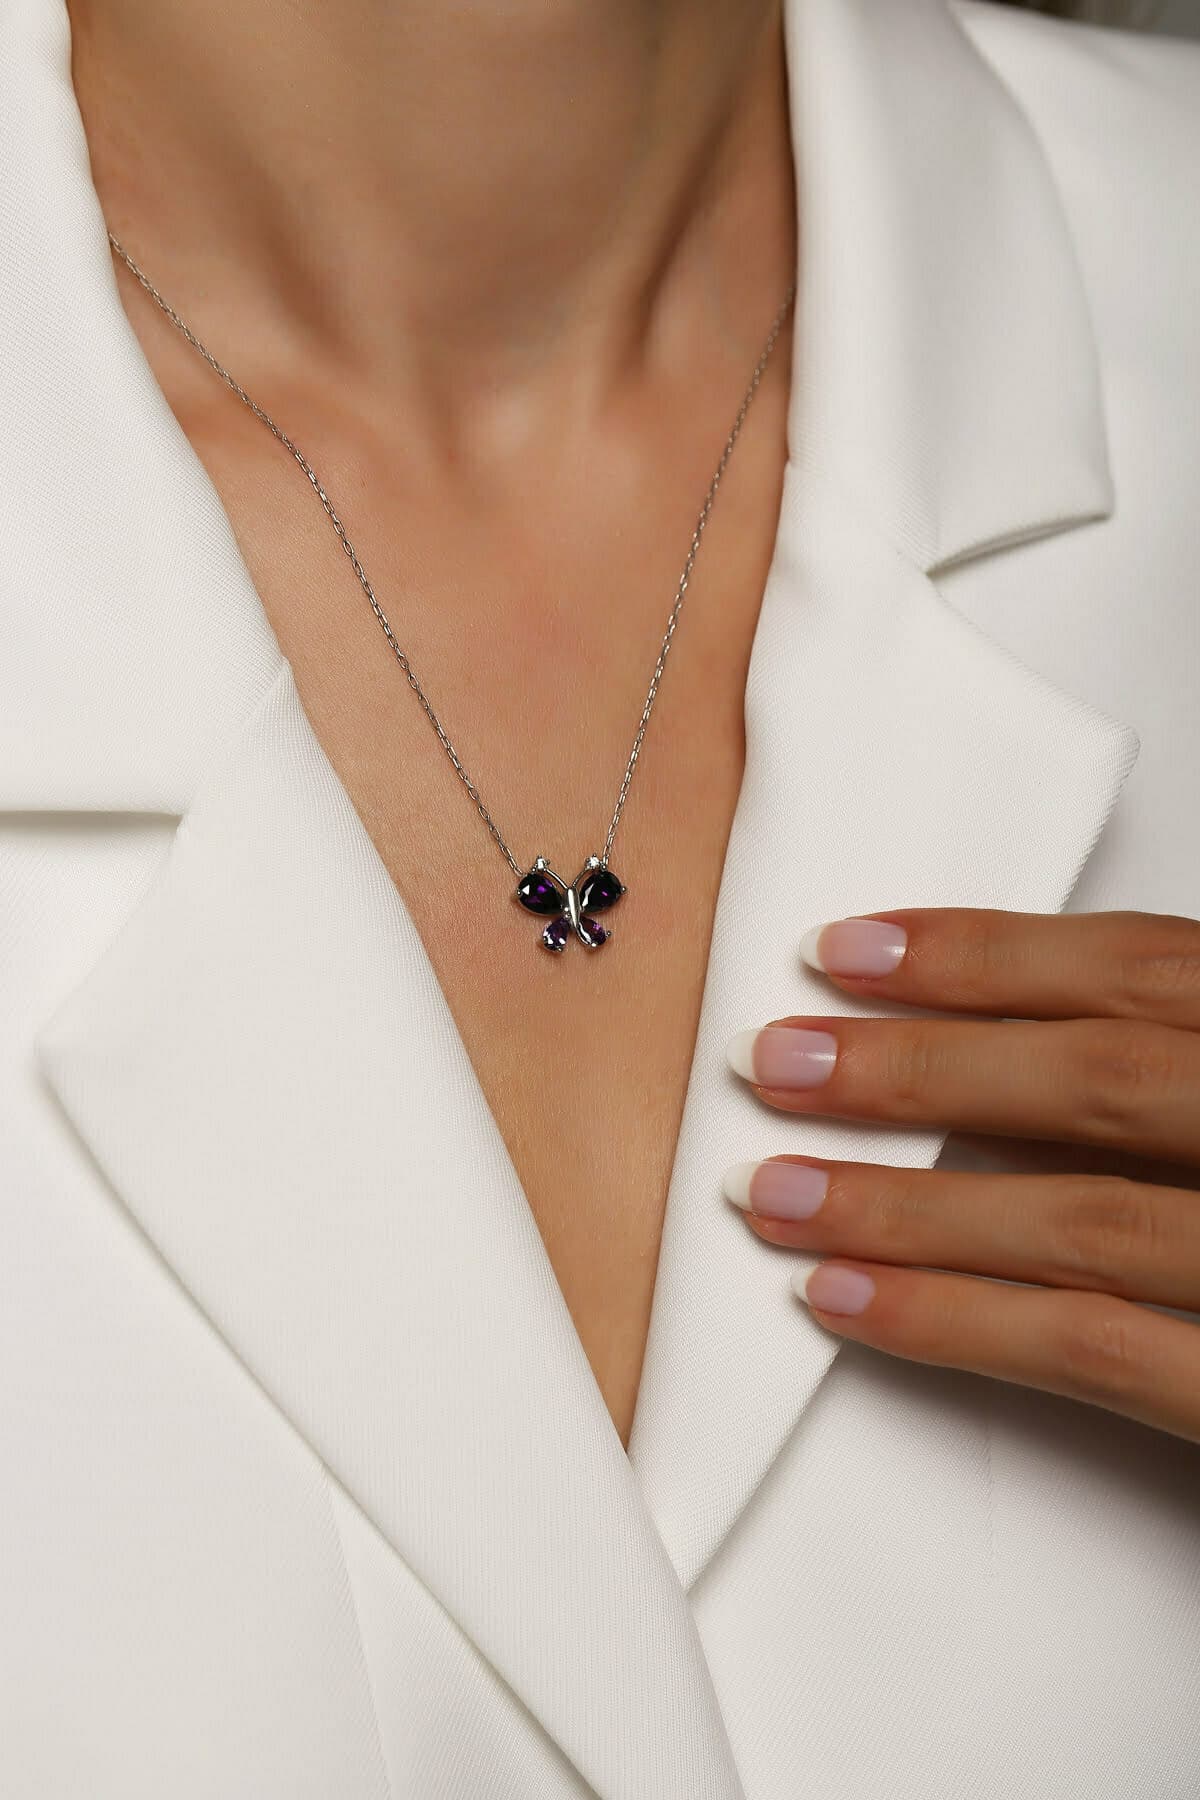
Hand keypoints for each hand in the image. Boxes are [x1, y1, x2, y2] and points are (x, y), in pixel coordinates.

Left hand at [723, 908, 1199, 1444]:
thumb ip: (1188, 1060)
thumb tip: (1020, 1027)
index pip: (1150, 966)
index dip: (988, 954)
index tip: (851, 949)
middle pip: (1100, 1079)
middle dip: (920, 1069)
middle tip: (776, 1059)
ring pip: (1084, 1217)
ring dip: (905, 1203)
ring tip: (771, 1190)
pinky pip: (1103, 1354)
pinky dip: (960, 1325)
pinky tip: (847, 1303)